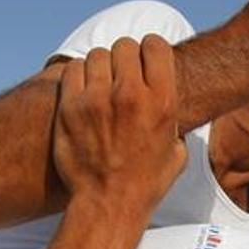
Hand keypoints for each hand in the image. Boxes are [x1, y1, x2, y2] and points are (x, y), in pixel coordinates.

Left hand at [53, 36, 184, 206]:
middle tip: (123, 76)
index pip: (156, 45)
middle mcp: (130, 95)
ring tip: (102, 86)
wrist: (108, 204)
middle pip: (125, 46)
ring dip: (101, 67)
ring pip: (98, 55)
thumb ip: (175, 123)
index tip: (147, 62)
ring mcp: (97, 99)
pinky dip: (79, 76)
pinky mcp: (70, 107)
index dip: (151, 51)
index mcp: (162, 102)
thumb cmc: (146, 183)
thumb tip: (174, 108)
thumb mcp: (178, 152)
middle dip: (125, 58)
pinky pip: (73, 70)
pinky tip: (85, 93)